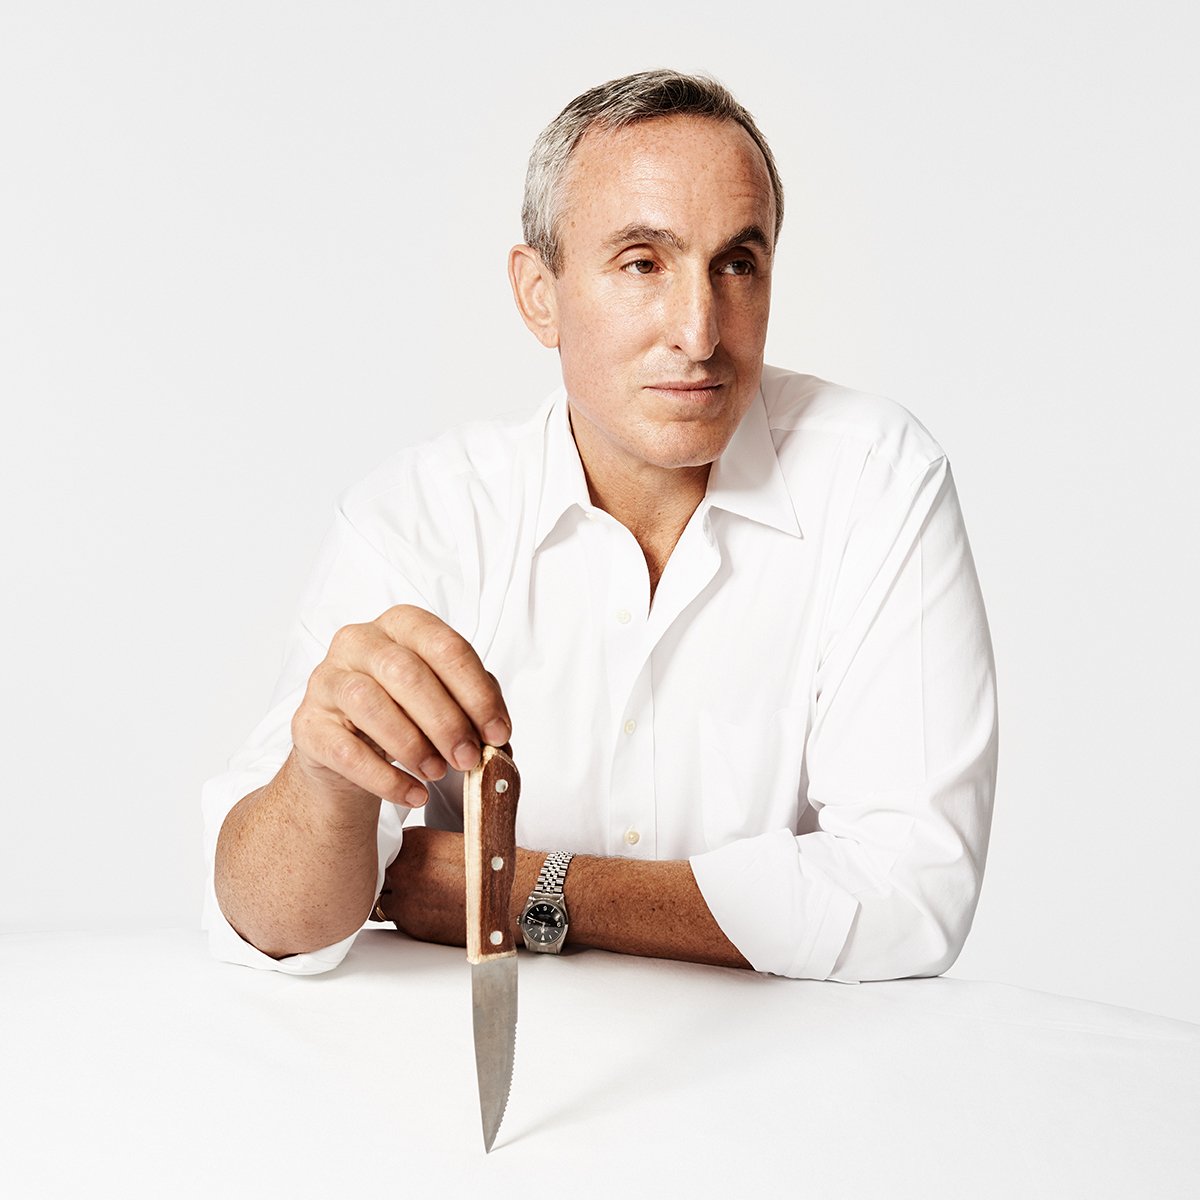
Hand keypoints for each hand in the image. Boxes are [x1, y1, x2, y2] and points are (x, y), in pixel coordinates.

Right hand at [289, 604, 510, 809]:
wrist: (347, 754)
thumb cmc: (404, 715)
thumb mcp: (443, 701)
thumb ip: (472, 706)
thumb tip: (497, 735)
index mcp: (401, 624)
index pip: (445, 646)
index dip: (477, 692)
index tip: (498, 733)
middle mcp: (359, 641)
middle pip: (406, 672)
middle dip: (446, 721)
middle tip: (468, 758)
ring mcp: (326, 680)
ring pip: (369, 703)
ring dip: (413, 745)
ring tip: (437, 773)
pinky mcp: (307, 724)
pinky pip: (346, 751)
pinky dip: (386, 779)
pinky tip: (414, 794)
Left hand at [379, 827, 542, 946]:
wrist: (511, 898)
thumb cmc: (490, 869)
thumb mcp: (452, 842)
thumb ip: (424, 848)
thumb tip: (411, 856)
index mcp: (415, 842)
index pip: (383, 845)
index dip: (391, 854)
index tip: (399, 859)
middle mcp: (404, 869)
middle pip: (376, 872)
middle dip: (386, 876)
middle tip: (402, 879)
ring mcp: (405, 899)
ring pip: (379, 900)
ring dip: (391, 898)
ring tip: (413, 897)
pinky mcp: (412, 926)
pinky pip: (395, 921)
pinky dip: (404, 916)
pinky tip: (424, 910)